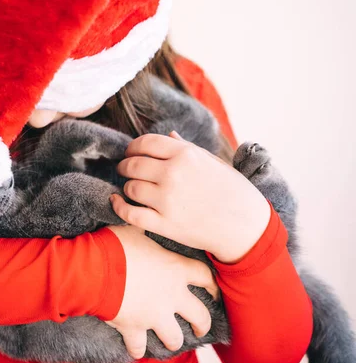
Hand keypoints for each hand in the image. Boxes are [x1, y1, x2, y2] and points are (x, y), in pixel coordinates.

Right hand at [105, 224, 218, 359]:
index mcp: (175, 269)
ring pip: (174, 337)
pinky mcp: (135, 328)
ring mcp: (154, 315)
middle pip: (200, 315)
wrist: (94, 268)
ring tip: (170, 339)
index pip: (204, 276)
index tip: (213, 289)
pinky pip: (139, 346)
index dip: (212, 283)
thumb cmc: (115, 245)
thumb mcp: (134, 230)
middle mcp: (171, 295)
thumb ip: (145, 227)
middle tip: (200, 325)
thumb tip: (141, 211)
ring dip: (173, 339)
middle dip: (202, 323)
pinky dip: (137, 348)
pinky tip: (136, 349)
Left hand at [113, 132, 270, 262]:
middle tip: (124, 169)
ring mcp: (167, 200)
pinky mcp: (164, 224)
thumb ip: (187, 148)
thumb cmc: (232, 191)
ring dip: (126, 186)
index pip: (146, 143)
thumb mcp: (213, 162)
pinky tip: (116, 200)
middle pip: (133, 164)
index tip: (130, 152)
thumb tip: (169, 135)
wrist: (246, 227)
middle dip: (125, 166)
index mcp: (186, 155)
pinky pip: (130, 213)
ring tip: (131, 188)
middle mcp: (174, 174)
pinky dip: (118, 206)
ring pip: (130, 187)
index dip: (133, 147)